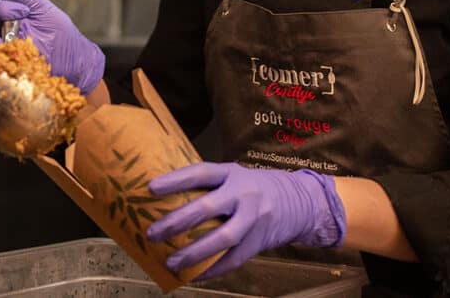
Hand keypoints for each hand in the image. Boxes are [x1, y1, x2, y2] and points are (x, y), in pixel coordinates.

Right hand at [0, 0, 104, 94]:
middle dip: (0, 12)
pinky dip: (8, 55)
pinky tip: (23, 53)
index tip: (24, 8)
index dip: (2, 5)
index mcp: (5, 17)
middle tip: (23, 16)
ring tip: (27, 39)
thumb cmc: (58, 31)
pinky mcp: (9, 67)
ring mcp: (3, 52)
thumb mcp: (39, 6)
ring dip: (5, 36)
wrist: (73, 58)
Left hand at [145, 163, 345, 279]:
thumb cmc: (253, 188)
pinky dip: (211, 270)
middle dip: (177, 222)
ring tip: (171, 262)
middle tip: (152, 233)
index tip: (151, 188)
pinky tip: (192, 277)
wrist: (298, 201)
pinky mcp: (259, 241)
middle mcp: (243, 194)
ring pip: (222, 238)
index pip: (201, 173)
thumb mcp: (234, 176)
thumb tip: (165, 201)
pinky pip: (233, 259)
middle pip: (208, 207)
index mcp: (232, 174)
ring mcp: (253, 218)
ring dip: (194, 253)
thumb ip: (208, 187)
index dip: (176, 180)